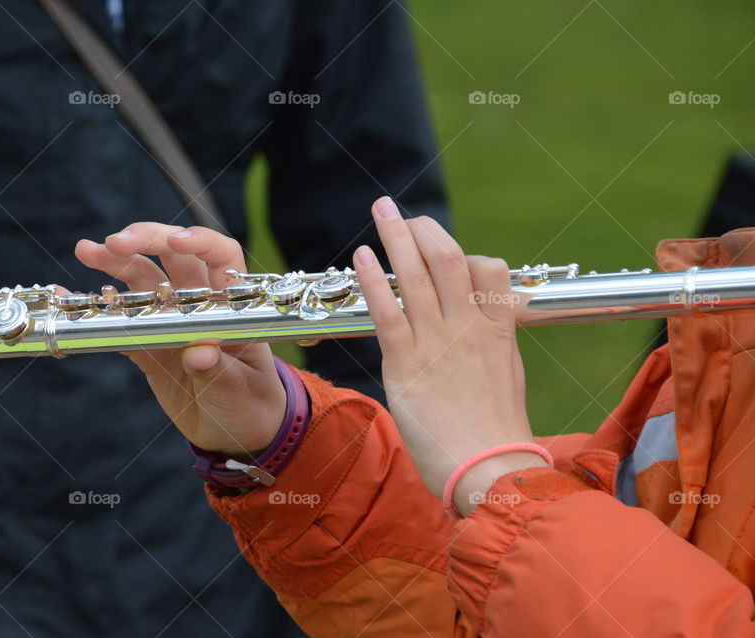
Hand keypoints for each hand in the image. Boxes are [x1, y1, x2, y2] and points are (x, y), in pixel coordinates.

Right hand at [74, 223, 284, 455]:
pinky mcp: (147, 343)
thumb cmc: (250, 405)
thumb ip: (218, 370)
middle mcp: (199, 303)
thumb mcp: (238, 390)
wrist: (234, 432)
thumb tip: (199, 352)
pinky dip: (94, 308)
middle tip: (114, 242)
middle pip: (173, 256)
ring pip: (142, 279)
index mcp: (232, 305)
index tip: (177, 241)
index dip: (201, 241)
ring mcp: (170, 320)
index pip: (221, 256)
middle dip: (145, 241)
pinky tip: (66, 296)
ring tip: (87, 252)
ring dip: (115, 262)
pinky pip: (118, 321)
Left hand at [353, 197, 546, 515]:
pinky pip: (389, 311)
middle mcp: (469, 328)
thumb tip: (486, 328)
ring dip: (396, 237)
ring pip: (417, 276)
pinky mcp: (408, 366)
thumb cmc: (496, 434)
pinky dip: (375, 280)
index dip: (466, 254)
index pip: (490, 270)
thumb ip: (493, 345)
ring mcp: (438, 344)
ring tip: (381, 211)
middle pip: (448, 259)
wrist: (491, 471)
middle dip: (423, 229)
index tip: (443, 251)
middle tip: (402, 213)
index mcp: (497, 330)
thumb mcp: (507, 378)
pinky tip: (362, 257)